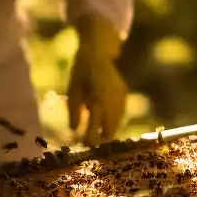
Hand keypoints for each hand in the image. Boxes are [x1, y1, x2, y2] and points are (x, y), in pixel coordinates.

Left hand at [67, 14, 126, 146]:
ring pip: (118, 121)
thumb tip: (74, 131)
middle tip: (93, 141)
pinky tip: (108, 119)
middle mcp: (110, 100)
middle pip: (110, 128)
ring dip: (110, 128)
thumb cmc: (80, 71)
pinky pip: (121, 111)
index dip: (90, 139)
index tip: (85, 145)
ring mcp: (119, 96)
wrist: (98, 52)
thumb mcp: (72, 90)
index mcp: (95, 100)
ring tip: (100, 133)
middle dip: (102, 137)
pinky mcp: (124, 92)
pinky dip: (115, 118)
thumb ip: (74, 111)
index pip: (94, 127)